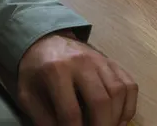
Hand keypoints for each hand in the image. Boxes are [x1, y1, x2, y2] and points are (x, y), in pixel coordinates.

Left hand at [18, 32, 137, 125]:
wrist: (47, 40)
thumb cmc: (35, 69)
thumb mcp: (27, 94)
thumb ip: (42, 117)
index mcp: (56, 71)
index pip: (70, 111)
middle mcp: (83, 63)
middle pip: (101, 101)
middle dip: (101, 125)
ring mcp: (102, 60)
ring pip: (119, 91)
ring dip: (117, 117)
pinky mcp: (113, 62)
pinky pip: (130, 84)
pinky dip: (130, 104)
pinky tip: (121, 118)